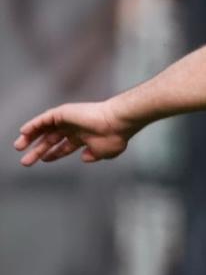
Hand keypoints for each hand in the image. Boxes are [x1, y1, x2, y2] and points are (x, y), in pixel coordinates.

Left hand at [14, 101, 137, 166]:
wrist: (118, 122)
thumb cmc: (116, 136)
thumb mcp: (104, 153)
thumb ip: (94, 156)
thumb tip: (84, 158)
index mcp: (84, 137)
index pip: (64, 146)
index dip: (54, 153)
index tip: (44, 160)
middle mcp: (75, 128)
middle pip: (51, 139)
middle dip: (38, 150)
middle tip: (26, 161)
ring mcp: (68, 119)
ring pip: (44, 129)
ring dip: (31, 138)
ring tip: (19, 147)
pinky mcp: (64, 113)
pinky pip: (43, 119)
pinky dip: (33, 125)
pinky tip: (23, 132)